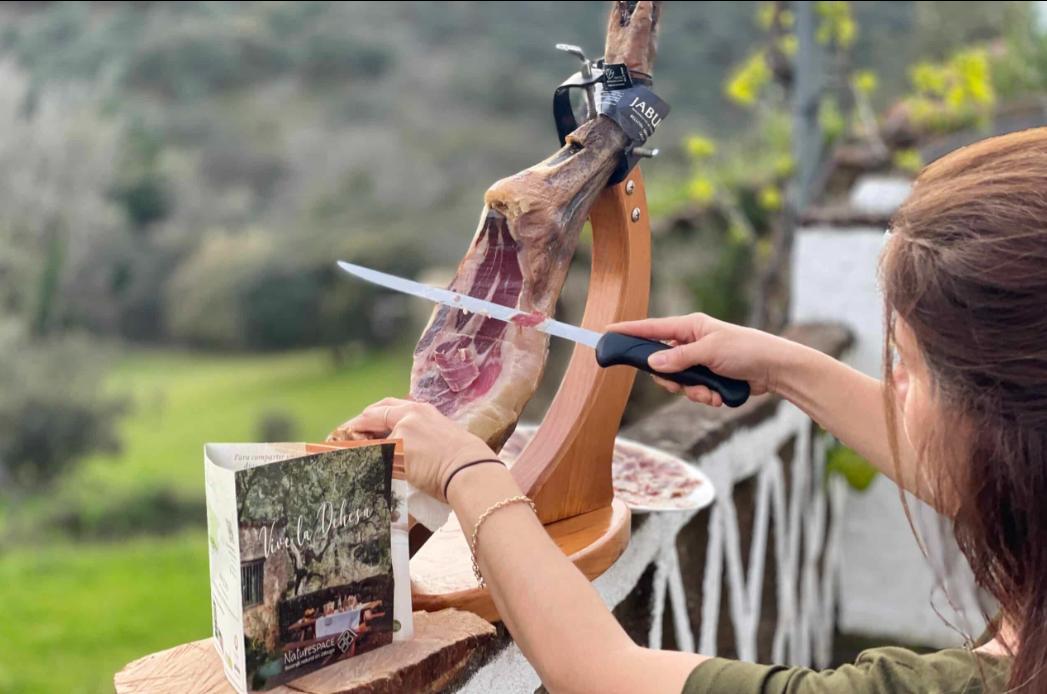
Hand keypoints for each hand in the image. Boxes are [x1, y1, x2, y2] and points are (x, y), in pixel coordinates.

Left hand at [329, 397, 497, 500]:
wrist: (470, 468)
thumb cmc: (464, 460)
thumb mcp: (441, 438)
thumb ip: (421, 436)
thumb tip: (410, 450)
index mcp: (422, 410)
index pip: (388, 406)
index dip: (371, 415)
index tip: (360, 423)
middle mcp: (410, 414)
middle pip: (374, 413)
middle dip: (356, 424)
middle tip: (344, 434)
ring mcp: (402, 431)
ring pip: (371, 437)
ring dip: (355, 446)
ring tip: (342, 454)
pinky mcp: (397, 451)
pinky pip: (372, 455)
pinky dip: (360, 460)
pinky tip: (350, 465)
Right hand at [606, 313, 786, 405]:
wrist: (775, 370)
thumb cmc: (747, 350)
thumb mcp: (710, 352)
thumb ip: (679, 357)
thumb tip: (652, 362)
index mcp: (690, 327)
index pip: (651, 328)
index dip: (629, 331)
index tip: (607, 332)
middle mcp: (691, 343)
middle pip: (661, 363)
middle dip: (672, 380)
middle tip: (681, 385)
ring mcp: (699, 361)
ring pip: (677, 382)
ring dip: (693, 392)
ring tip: (711, 392)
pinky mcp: (709, 378)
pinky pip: (693, 392)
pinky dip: (705, 397)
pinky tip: (720, 396)